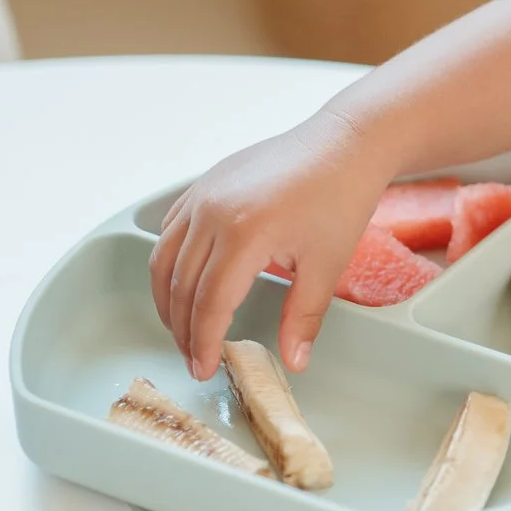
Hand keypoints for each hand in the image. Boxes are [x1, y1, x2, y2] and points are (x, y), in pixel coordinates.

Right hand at [147, 107, 389, 380]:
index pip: (210, 304)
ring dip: (167, 300)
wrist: (345, 142)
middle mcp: (212, 212)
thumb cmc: (342, 198)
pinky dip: (169, 263)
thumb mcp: (328, 265)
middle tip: (193, 358)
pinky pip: (170, 230)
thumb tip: (293, 362)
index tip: (204, 368)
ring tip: (183, 329)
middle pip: (180, 286)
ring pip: (164, 259)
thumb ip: (304, 317)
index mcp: (244, 234)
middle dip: (183, 330)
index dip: (203, 343)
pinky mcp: (203, 183)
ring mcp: (202, 194)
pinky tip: (183, 283)